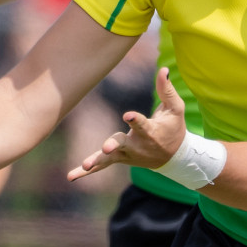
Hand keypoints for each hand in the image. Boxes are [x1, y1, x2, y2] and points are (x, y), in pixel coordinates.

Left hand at [68, 67, 185, 180]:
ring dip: (96, 161)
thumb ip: (166, 90)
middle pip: (122, 144)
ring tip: (84, 166)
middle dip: (113, 145)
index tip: (128, 116)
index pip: (141, 124)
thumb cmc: (174, 127)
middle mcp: (137, 145)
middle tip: (106, 148)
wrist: (175, 156)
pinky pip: (102, 165)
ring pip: (109, 158)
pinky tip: (71, 176)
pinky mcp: (119, 158)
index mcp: (150, 132)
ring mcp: (127, 153)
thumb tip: (163, 69)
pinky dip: (86, 173)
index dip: (135, 120)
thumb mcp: (175, 108)